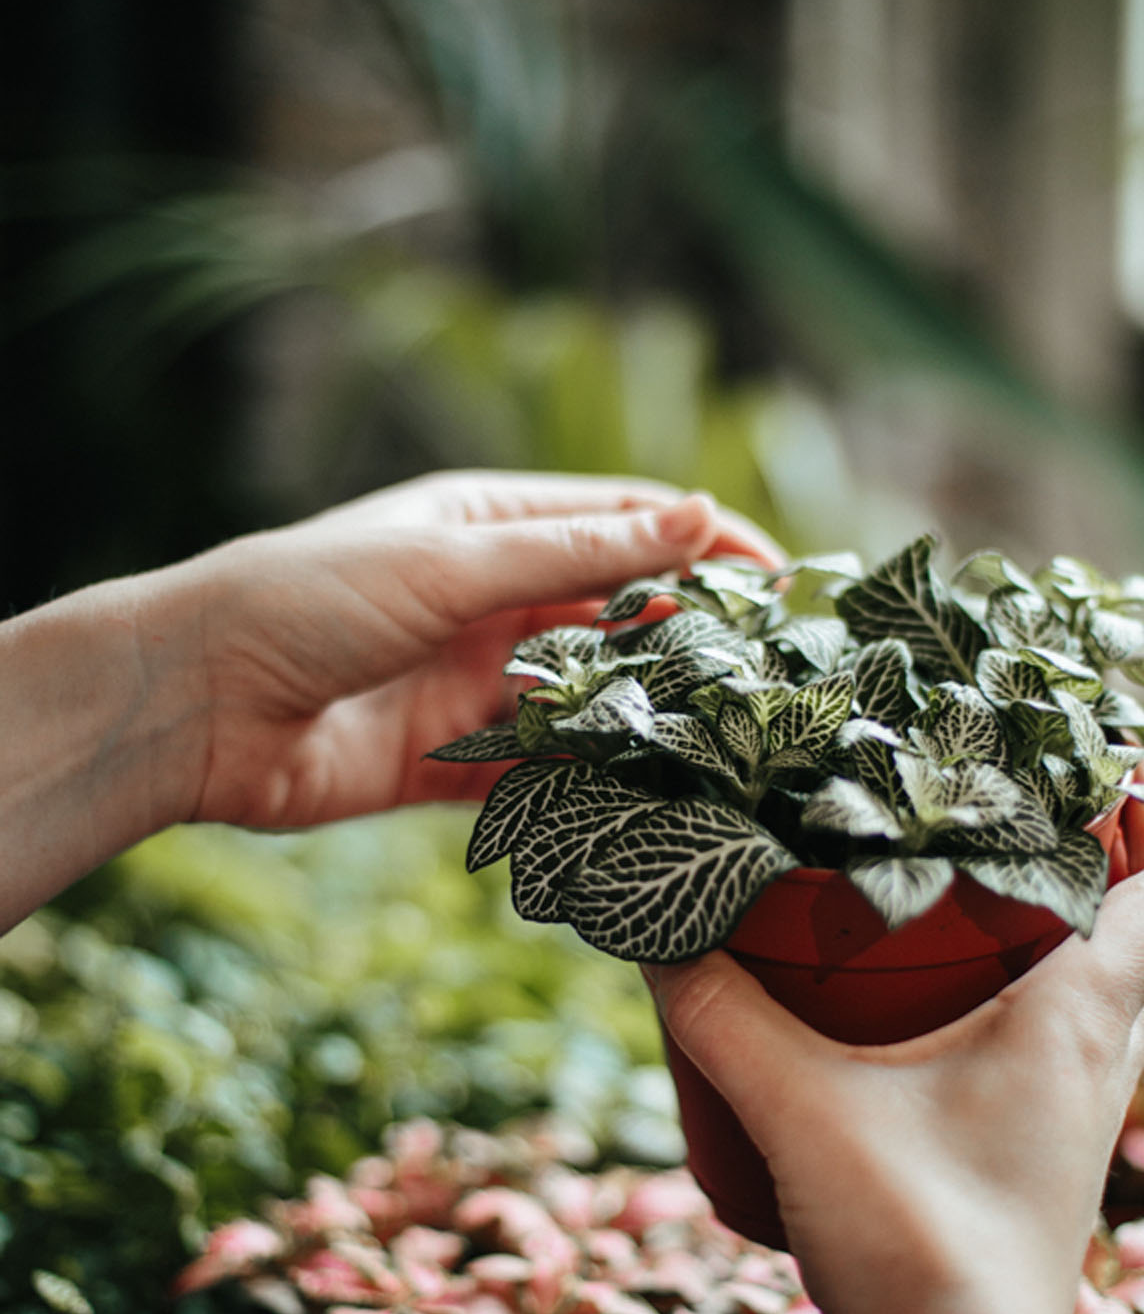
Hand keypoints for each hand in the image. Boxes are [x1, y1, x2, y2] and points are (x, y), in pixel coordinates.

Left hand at [142, 471, 780, 830]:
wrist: (193, 707)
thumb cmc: (307, 601)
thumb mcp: (453, 564)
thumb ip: (578, 554)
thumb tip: (699, 515)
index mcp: (486, 524)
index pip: (622, 522)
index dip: (704, 544)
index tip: (781, 580)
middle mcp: (486, 598)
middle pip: (613, 613)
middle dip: (686, 639)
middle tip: (767, 676)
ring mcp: (470, 681)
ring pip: (584, 696)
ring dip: (641, 715)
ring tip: (721, 742)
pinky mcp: (447, 761)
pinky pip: (536, 769)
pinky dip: (584, 780)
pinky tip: (640, 798)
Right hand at [647, 774, 1143, 1313]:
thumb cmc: (909, 1241)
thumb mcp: (796, 1105)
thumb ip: (717, 1012)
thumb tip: (654, 927)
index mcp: (1080, 1022)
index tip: (1103, 750)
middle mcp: (1104, 1066)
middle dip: (1140, 863)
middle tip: (1062, 808)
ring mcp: (1084, 1128)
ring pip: (1135, 1006)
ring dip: (1104, 940)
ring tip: (1014, 891)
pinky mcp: (1048, 1173)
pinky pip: (1082, 1063)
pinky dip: (1055, 1014)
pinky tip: (965, 1014)